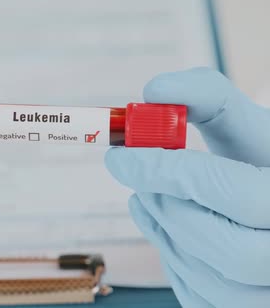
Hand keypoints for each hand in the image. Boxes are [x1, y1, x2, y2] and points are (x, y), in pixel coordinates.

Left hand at [105, 67, 269, 306]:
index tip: (121, 156)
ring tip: (146, 197)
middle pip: (228, 247)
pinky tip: (162, 225)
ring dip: (163, 232)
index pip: (238, 194)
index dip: (169, 172)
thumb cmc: (266, 162)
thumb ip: (209, 100)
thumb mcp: (252, 128)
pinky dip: (172, 260)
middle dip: (168, 207)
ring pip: (210, 278)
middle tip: (134, 178)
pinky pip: (201, 297)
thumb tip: (155, 89)